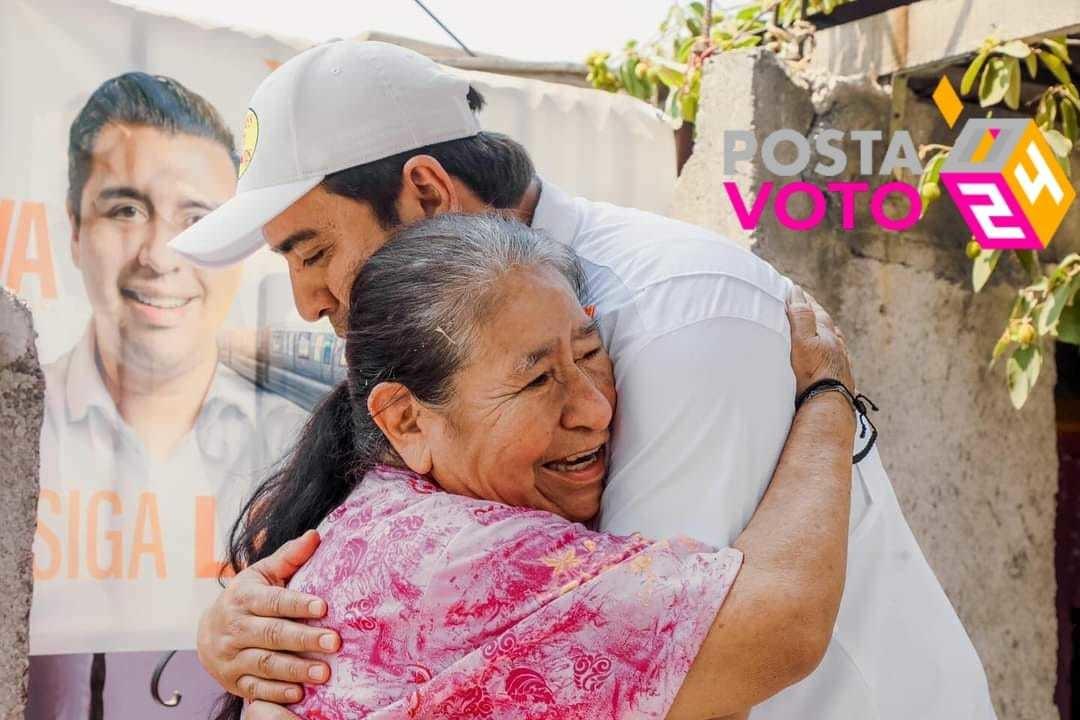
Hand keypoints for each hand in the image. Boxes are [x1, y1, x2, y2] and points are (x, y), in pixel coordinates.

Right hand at [195, 530, 340, 706]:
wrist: (208, 631)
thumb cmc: (247, 597)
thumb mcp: (262, 574)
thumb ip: (289, 557)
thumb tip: (315, 535)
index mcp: (243, 597)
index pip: (273, 601)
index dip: (298, 604)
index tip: (324, 607)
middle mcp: (235, 627)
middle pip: (271, 634)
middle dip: (304, 639)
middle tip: (334, 642)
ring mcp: (231, 656)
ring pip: (264, 663)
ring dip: (295, 669)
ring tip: (324, 672)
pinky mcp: (232, 680)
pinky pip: (255, 689)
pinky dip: (276, 693)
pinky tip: (299, 693)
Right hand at [786, 284, 854, 395]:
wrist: (827, 406)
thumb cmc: (812, 374)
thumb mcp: (802, 341)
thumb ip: (801, 316)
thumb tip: (797, 291)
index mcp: (826, 333)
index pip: (814, 310)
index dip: (804, 299)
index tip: (796, 290)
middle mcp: (837, 346)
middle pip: (826, 324)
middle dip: (816, 314)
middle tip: (807, 305)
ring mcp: (841, 362)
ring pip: (835, 341)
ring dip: (826, 333)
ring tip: (820, 330)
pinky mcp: (841, 379)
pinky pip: (838, 360)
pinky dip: (833, 353)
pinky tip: (831, 358)